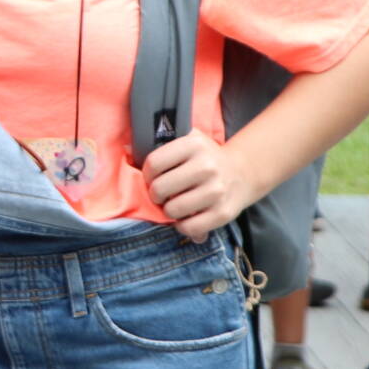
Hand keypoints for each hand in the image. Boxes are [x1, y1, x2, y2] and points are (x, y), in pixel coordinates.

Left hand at [142, 129, 260, 242]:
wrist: (242, 173)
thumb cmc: (205, 158)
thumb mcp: (188, 141)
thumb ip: (161, 142)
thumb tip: (126, 151)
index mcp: (194, 145)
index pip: (153, 163)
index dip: (147, 174)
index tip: (152, 178)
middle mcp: (207, 166)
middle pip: (160, 188)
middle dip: (155, 195)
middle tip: (161, 194)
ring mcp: (216, 190)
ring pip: (172, 210)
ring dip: (169, 211)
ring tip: (175, 204)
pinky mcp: (223, 212)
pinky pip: (189, 227)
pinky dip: (182, 226)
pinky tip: (186, 218)